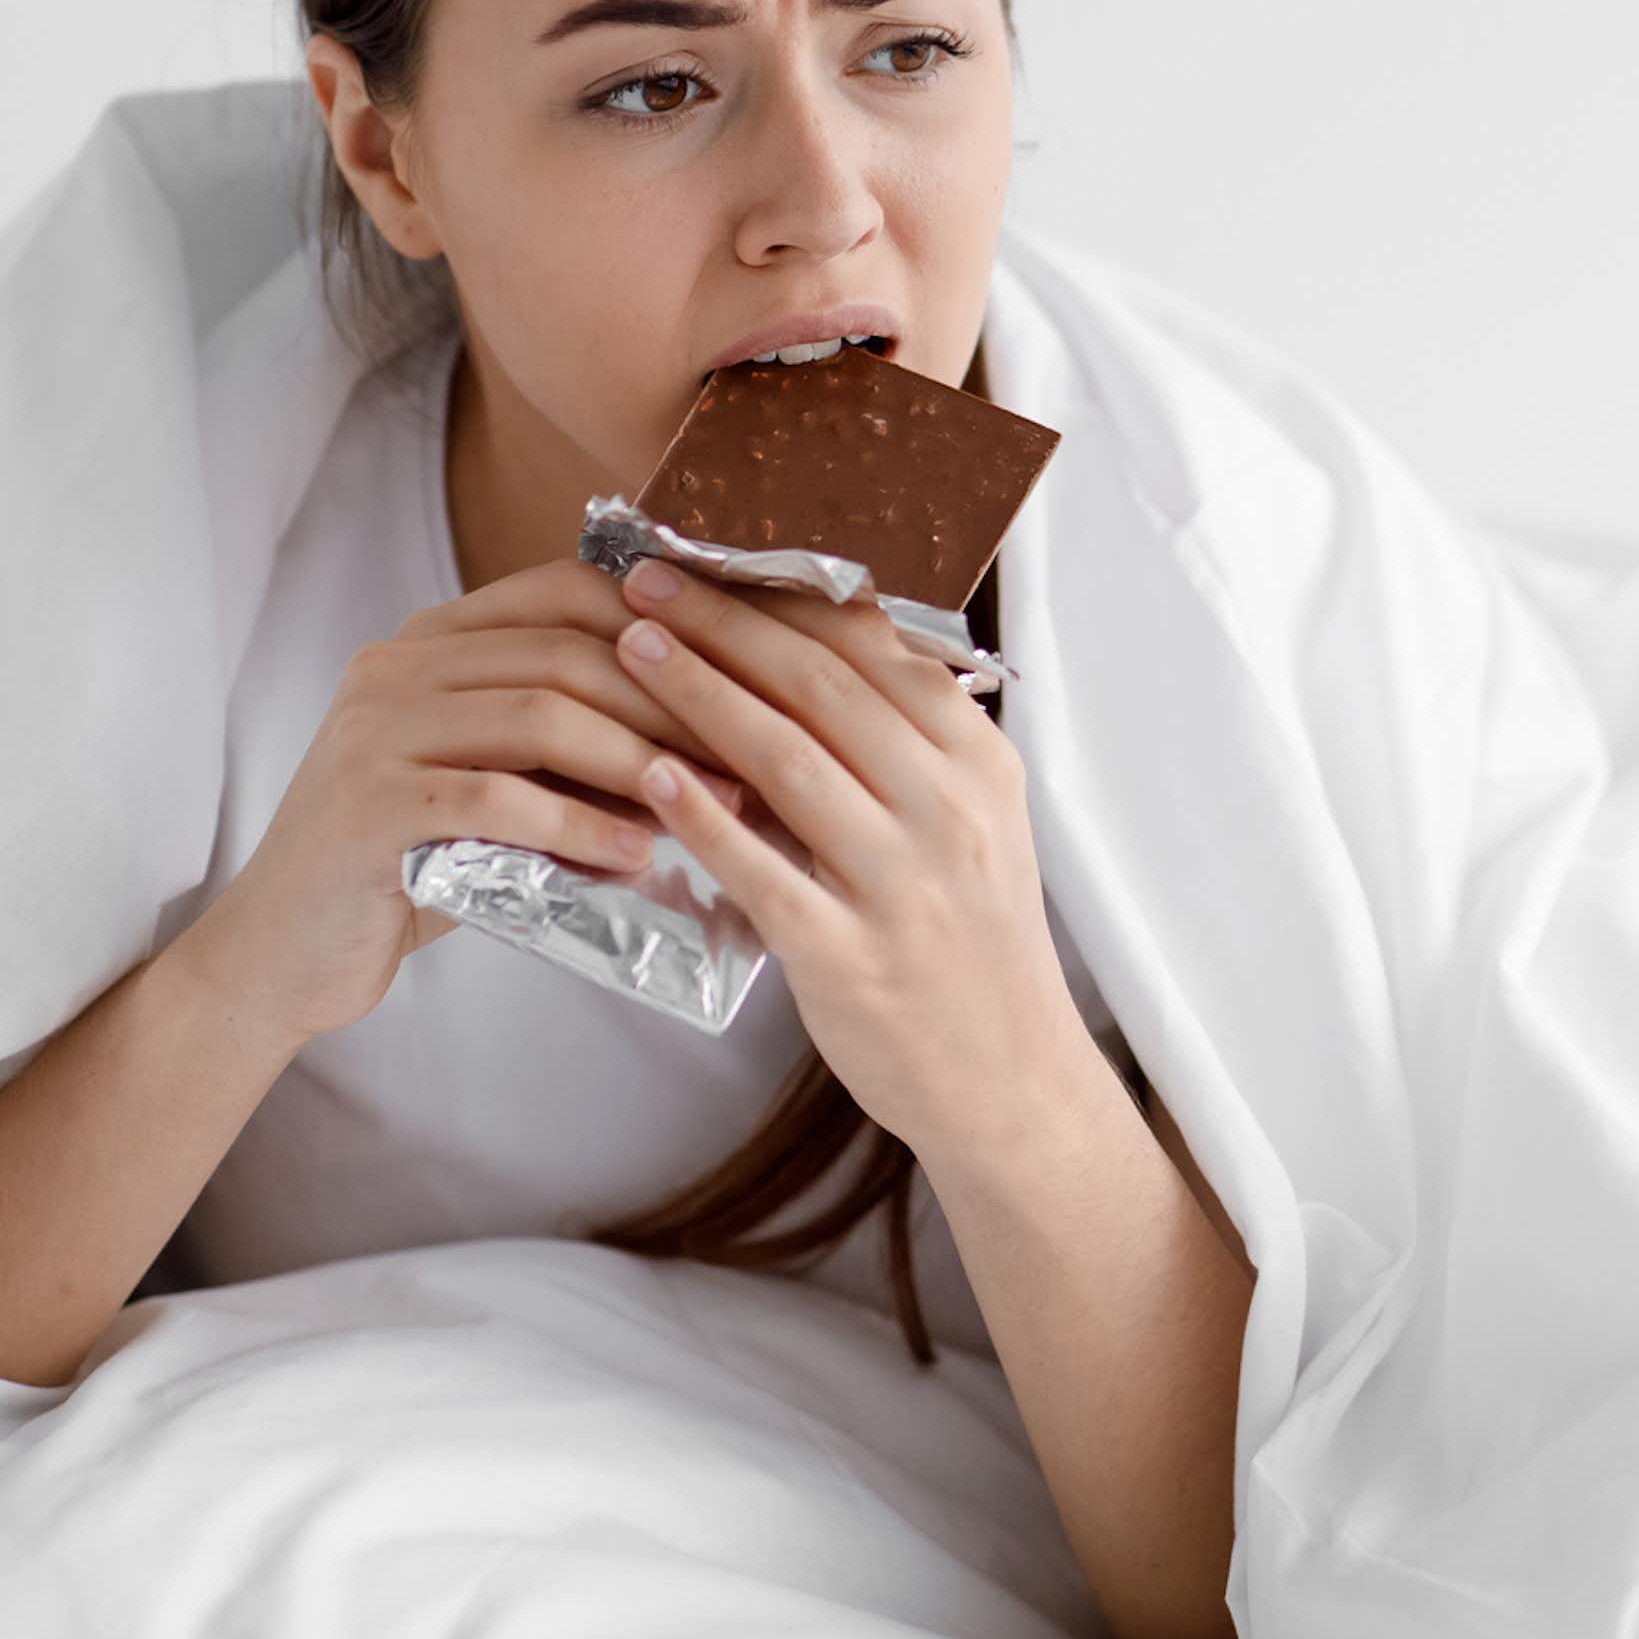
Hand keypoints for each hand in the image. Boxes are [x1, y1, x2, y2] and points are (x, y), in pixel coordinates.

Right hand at [182, 557, 750, 1045]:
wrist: (281, 953)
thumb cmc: (410, 865)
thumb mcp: (500, 785)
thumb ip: (574, 746)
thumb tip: (717, 741)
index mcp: (432, 638)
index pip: (566, 590)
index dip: (662, 625)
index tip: (739, 677)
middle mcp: (396, 662)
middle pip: (565, 649)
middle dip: (669, 702)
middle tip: (745, 755)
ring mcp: (372, 727)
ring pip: (538, 714)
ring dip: (638, 760)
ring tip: (707, 805)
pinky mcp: (364, 803)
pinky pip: (496, 798)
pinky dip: (577, 825)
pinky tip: (632, 856)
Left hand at [610, 559, 1092, 1163]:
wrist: (1009, 1080)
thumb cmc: (970, 935)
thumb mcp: (969, 819)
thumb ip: (904, 740)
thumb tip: (806, 644)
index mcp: (977, 762)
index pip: (873, 649)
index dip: (781, 595)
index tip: (708, 558)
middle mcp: (949, 810)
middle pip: (821, 689)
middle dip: (723, 624)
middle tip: (644, 582)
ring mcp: (903, 886)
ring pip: (790, 763)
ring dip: (700, 694)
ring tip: (629, 650)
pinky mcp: (852, 959)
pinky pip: (767, 874)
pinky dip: (706, 819)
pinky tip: (650, 777)